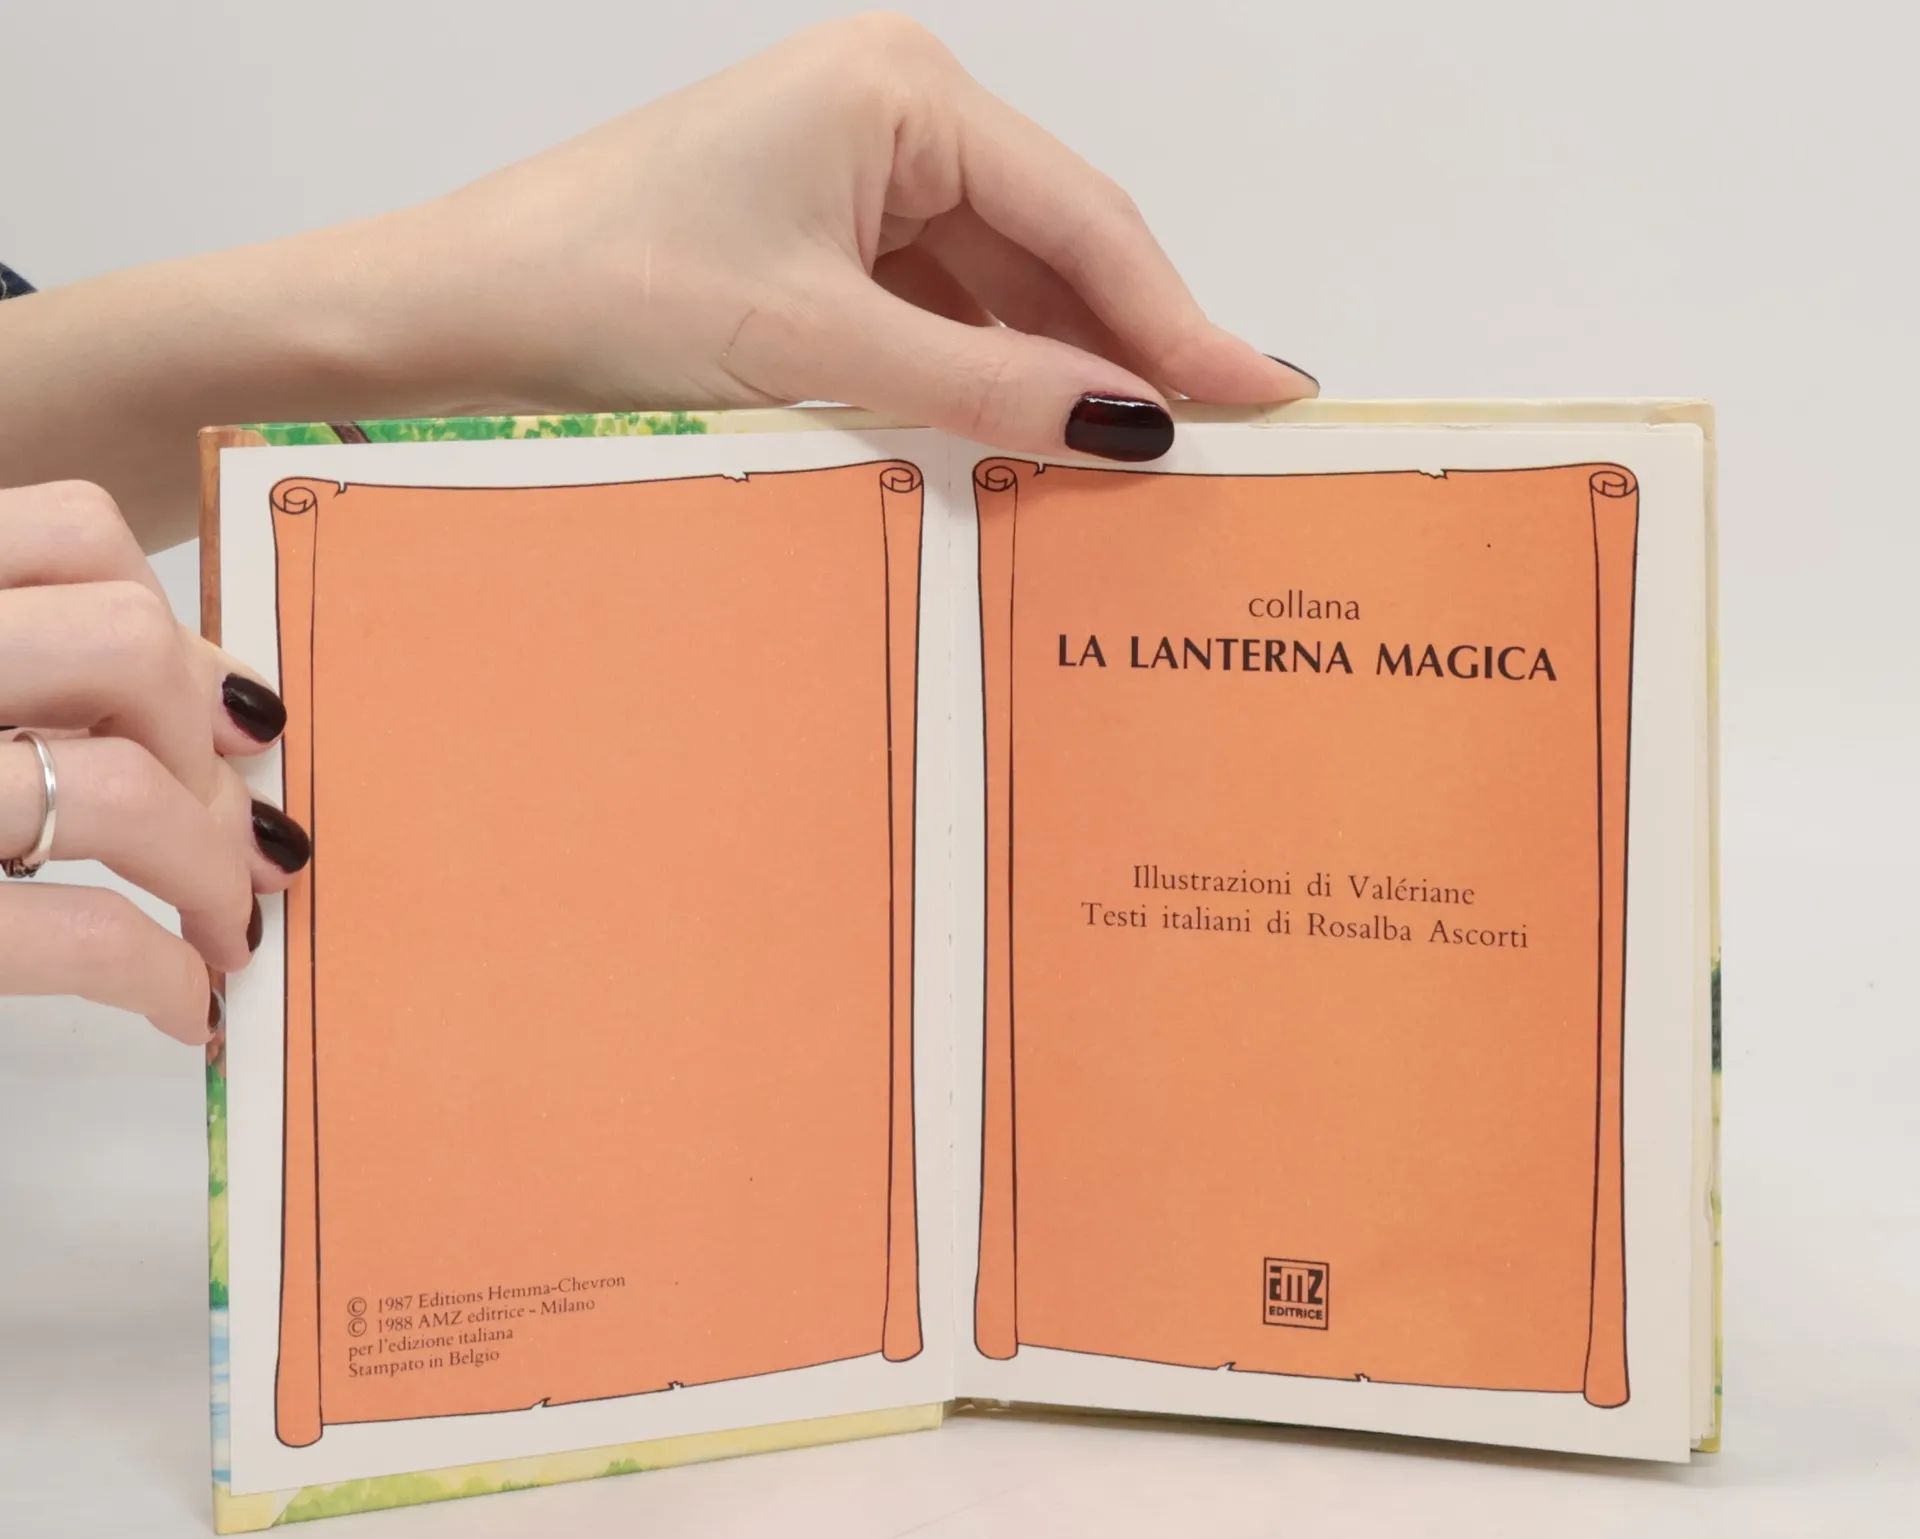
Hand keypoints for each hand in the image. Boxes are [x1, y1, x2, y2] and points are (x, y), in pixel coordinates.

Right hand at [0, 482, 311, 1041]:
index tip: (246, 721)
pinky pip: (80, 933)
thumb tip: (240, 709)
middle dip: (213, 759)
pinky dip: (159, 975)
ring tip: (225, 928)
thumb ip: (43, 664)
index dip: (184, 628)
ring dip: (207, 871)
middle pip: (125, 646)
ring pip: (120, 783)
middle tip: (250, 846)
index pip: (74, 532)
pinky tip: (183, 1004)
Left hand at [377, 13, 1313, 454]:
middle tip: (1226, 443)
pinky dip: (989, 379)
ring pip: (1005, 289)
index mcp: (903, 91)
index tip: (1261, 397)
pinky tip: (1033, 440)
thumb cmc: (607, 286)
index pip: (1083, 218)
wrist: (459, 310)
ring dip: (1061, 373)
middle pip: (1057, 248)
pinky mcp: (827, 239)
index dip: (1178, 321)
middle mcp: (894, 114)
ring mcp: (860, 177)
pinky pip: (945, 313)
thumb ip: (990, 388)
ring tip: (1140, 463)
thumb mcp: (821, 347)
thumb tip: (1130, 426)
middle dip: (1132, 349)